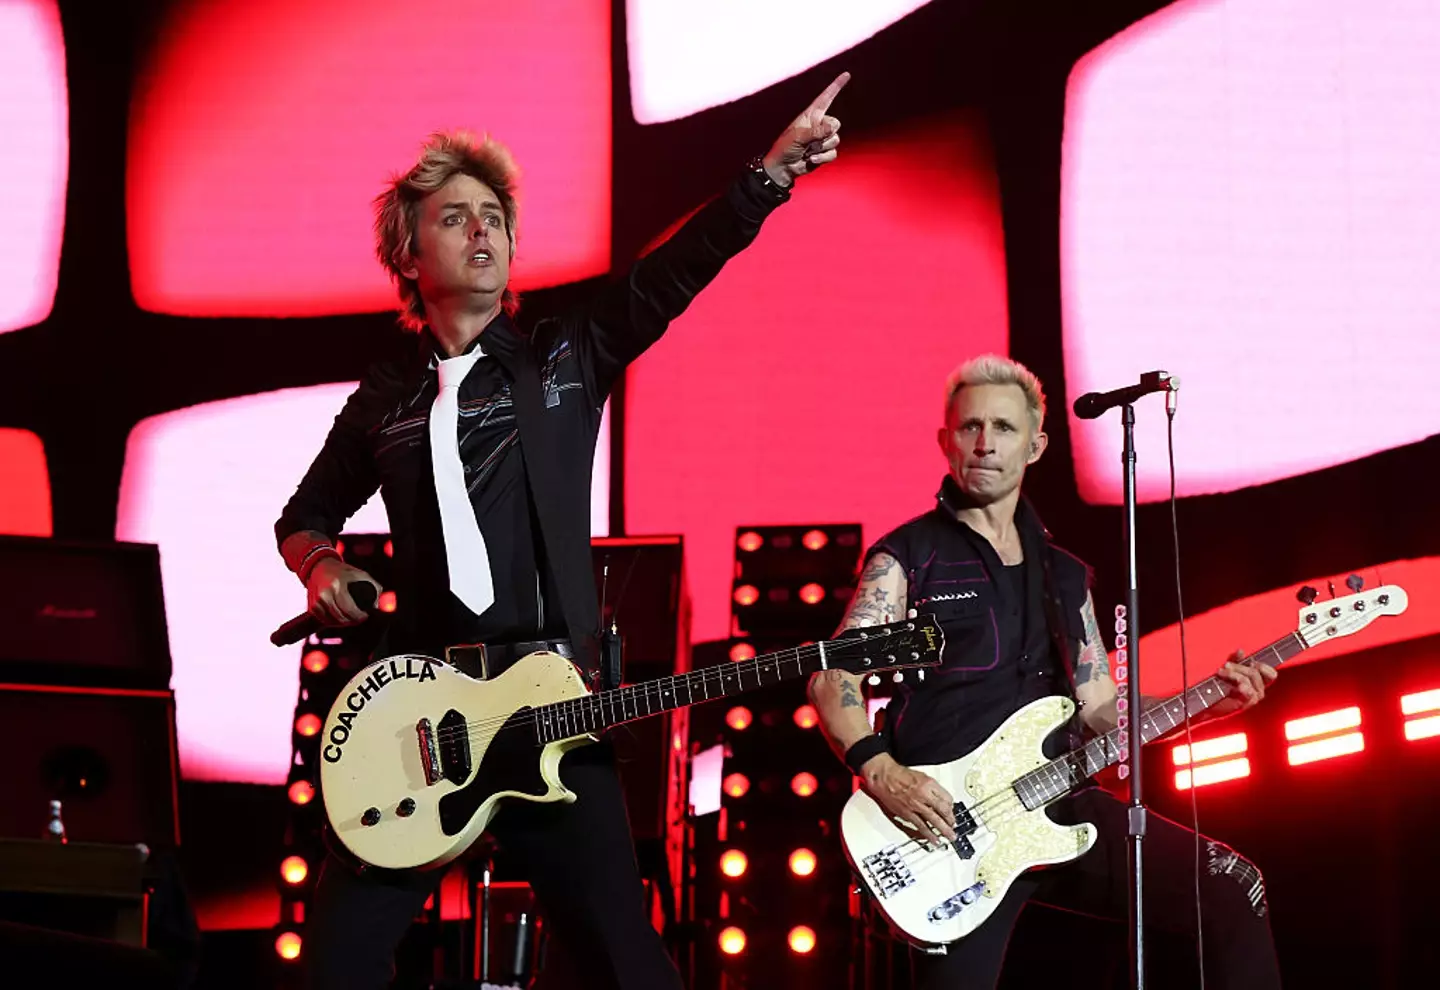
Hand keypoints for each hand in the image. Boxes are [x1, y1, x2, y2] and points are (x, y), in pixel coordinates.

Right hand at [307, 557, 380, 625]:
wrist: (318, 566)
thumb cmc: (340, 570)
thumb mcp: (359, 573)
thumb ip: (373, 586)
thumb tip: (376, 605)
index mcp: (337, 586)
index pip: (349, 609)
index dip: (359, 617)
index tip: (365, 615)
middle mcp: (324, 594)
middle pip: (341, 617)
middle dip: (353, 621)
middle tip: (359, 618)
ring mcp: (316, 601)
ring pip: (332, 621)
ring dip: (343, 623)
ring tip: (351, 618)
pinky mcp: (311, 606)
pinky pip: (324, 620)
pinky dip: (332, 622)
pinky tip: (340, 618)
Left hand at [763, 72, 849, 186]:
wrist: (783, 168)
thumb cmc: (785, 148)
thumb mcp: (798, 136)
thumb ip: (816, 131)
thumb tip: (833, 128)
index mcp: (811, 115)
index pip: (826, 98)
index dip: (836, 86)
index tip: (846, 75)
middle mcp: (819, 125)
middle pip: (836, 124)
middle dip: (825, 134)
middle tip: (809, 142)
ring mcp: (823, 139)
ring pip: (836, 140)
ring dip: (821, 148)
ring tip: (807, 151)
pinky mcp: (825, 152)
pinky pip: (833, 153)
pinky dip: (822, 158)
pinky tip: (810, 159)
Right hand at [862, 753, 956, 841]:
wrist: (884, 776)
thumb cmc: (901, 775)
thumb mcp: (923, 776)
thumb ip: (934, 789)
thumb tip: (943, 800)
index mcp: (929, 784)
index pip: (947, 799)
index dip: (952, 808)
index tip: (952, 813)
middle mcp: (922, 796)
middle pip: (942, 812)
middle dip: (950, 823)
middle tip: (954, 830)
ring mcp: (914, 806)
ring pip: (931, 822)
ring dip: (941, 831)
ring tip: (947, 838)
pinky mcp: (905, 813)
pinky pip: (918, 826)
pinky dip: (926, 834)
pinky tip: (931, 839)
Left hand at [1209, 650, 1276, 717]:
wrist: (1208, 702)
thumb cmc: (1220, 687)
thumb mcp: (1229, 670)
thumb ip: (1236, 661)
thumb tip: (1241, 651)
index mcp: (1258, 682)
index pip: (1271, 674)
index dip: (1263, 666)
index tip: (1251, 662)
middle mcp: (1258, 690)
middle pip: (1255, 673)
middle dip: (1239, 666)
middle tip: (1226, 665)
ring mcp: (1253, 698)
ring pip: (1248, 680)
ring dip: (1234, 673)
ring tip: (1221, 672)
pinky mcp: (1245, 703)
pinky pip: (1249, 692)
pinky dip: (1244, 687)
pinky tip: (1239, 686)